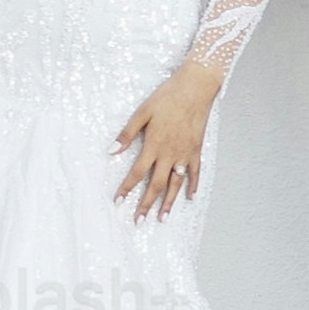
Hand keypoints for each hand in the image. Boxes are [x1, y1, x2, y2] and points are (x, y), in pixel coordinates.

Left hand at [110, 63, 223, 219]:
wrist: (196, 87)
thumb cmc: (167, 97)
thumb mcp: (142, 111)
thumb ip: (127, 133)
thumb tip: (111, 150)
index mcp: (154, 145)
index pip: (137, 173)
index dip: (127, 188)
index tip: (118, 201)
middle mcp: (170, 154)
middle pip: (156, 185)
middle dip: (146, 205)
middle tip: (139, 222)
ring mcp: (185, 154)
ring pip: (176, 184)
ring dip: (169, 203)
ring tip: (162, 218)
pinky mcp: (197, 150)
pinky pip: (195, 172)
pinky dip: (193, 186)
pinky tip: (189, 197)